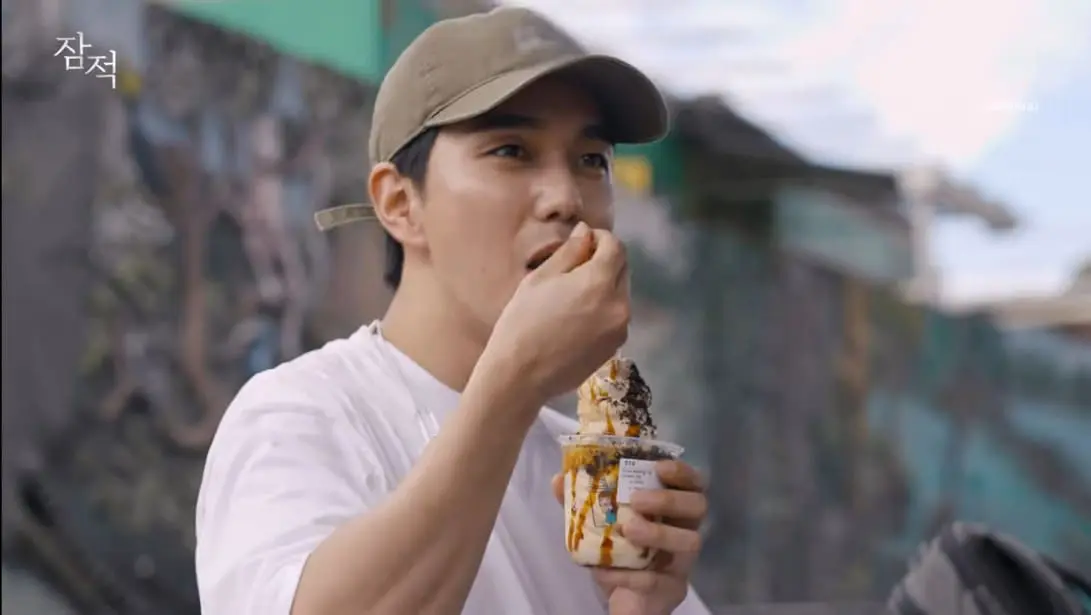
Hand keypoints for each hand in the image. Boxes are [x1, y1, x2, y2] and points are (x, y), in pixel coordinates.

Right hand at [482, 222, 629, 402]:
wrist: (521, 375)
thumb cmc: (523, 322)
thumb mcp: (541, 279)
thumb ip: (570, 252)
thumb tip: (586, 232)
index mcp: (599, 282)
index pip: (615, 247)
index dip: (600, 238)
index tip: (583, 241)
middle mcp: (619, 304)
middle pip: (622, 269)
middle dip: (605, 261)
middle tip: (576, 267)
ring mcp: (620, 329)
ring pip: (620, 294)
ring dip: (605, 286)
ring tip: (574, 295)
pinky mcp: (615, 347)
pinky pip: (615, 317)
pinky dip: (604, 309)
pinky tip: (577, 318)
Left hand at [552, 460, 707, 614]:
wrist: (621, 595)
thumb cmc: (618, 549)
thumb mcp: (599, 523)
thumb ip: (582, 500)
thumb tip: (558, 479)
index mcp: (673, 507)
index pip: (693, 482)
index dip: (682, 472)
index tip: (658, 466)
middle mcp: (685, 529)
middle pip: (698, 506)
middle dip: (668, 499)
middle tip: (637, 499)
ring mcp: (682, 561)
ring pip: (690, 542)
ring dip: (658, 533)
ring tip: (629, 530)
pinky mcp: (672, 589)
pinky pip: (658, 580)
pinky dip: (630, 574)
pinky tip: (605, 569)